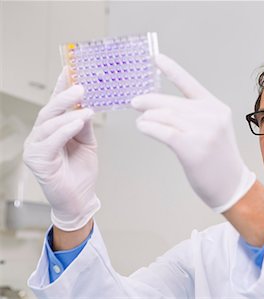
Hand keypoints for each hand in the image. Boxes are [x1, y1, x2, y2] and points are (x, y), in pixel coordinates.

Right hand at [23, 69, 99, 230]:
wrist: (80, 199)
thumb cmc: (81, 173)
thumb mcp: (87, 143)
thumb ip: (84, 125)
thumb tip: (87, 105)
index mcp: (53, 130)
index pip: (56, 105)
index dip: (62, 86)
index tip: (70, 69)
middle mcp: (41, 136)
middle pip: (50, 111)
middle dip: (64, 96)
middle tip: (80, 86)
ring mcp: (36, 147)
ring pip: (49, 124)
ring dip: (69, 113)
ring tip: (86, 107)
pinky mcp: (37, 160)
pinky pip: (51, 140)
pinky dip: (65, 130)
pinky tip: (78, 122)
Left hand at [131, 54, 255, 212]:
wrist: (232, 185)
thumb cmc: (218, 160)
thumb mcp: (213, 131)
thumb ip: (192, 117)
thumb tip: (157, 109)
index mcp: (216, 108)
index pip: (190, 84)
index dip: (172, 69)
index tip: (156, 57)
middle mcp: (211, 115)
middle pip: (171, 103)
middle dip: (149, 101)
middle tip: (135, 102)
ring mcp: (203, 131)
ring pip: (164, 116)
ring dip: (147, 117)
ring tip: (141, 121)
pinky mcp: (192, 147)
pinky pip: (162, 131)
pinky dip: (148, 127)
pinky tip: (142, 127)